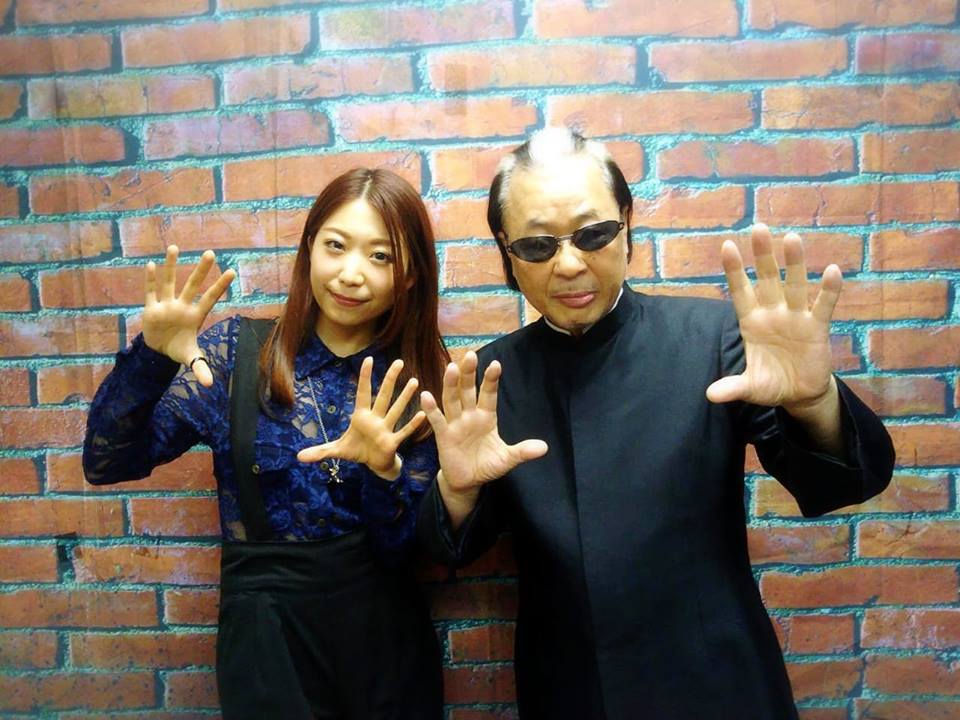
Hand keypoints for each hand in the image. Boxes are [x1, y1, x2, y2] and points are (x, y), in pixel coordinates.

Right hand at [143, 245, 234, 387]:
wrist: (158, 349)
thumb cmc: (178, 348)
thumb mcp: (190, 359)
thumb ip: (200, 368)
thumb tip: (210, 385)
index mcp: (195, 315)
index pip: (210, 298)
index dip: (220, 286)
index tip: (232, 271)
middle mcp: (182, 306)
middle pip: (193, 285)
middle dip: (201, 270)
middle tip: (211, 252)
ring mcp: (166, 305)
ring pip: (170, 282)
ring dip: (172, 266)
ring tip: (175, 247)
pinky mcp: (151, 308)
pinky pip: (150, 292)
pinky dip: (150, 280)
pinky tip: (151, 265)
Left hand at [297, 357, 423, 479]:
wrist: (373, 465)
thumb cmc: (358, 451)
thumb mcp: (337, 451)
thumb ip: (320, 452)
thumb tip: (298, 456)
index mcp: (361, 416)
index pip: (363, 393)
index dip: (365, 377)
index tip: (369, 359)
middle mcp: (375, 419)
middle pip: (383, 396)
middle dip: (390, 379)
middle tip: (399, 361)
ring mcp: (385, 429)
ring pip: (396, 410)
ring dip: (405, 397)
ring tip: (414, 381)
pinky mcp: (392, 442)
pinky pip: (403, 432)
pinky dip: (412, 424)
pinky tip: (422, 414)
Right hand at [420, 352, 547, 499]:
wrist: (468, 482)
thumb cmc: (486, 465)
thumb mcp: (507, 459)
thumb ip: (522, 451)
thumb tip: (544, 448)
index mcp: (486, 417)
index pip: (489, 394)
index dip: (491, 380)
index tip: (496, 364)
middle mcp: (469, 416)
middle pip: (468, 391)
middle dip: (469, 374)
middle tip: (470, 355)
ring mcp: (455, 424)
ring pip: (452, 400)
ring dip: (451, 384)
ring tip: (452, 368)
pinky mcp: (443, 436)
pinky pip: (437, 421)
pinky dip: (431, 409)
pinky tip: (426, 395)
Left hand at [706, 224, 840, 416]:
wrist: (800, 394)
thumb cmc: (771, 384)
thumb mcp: (750, 387)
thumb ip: (732, 387)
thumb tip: (710, 396)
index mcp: (751, 322)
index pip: (740, 291)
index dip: (734, 270)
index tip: (726, 245)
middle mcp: (773, 313)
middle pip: (767, 279)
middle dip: (763, 255)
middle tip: (759, 228)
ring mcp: (796, 318)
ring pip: (795, 285)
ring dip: (794, 264)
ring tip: (792, 239)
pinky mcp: (817, 328)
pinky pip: (823, 306)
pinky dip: (828, 291)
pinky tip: (833, 271)